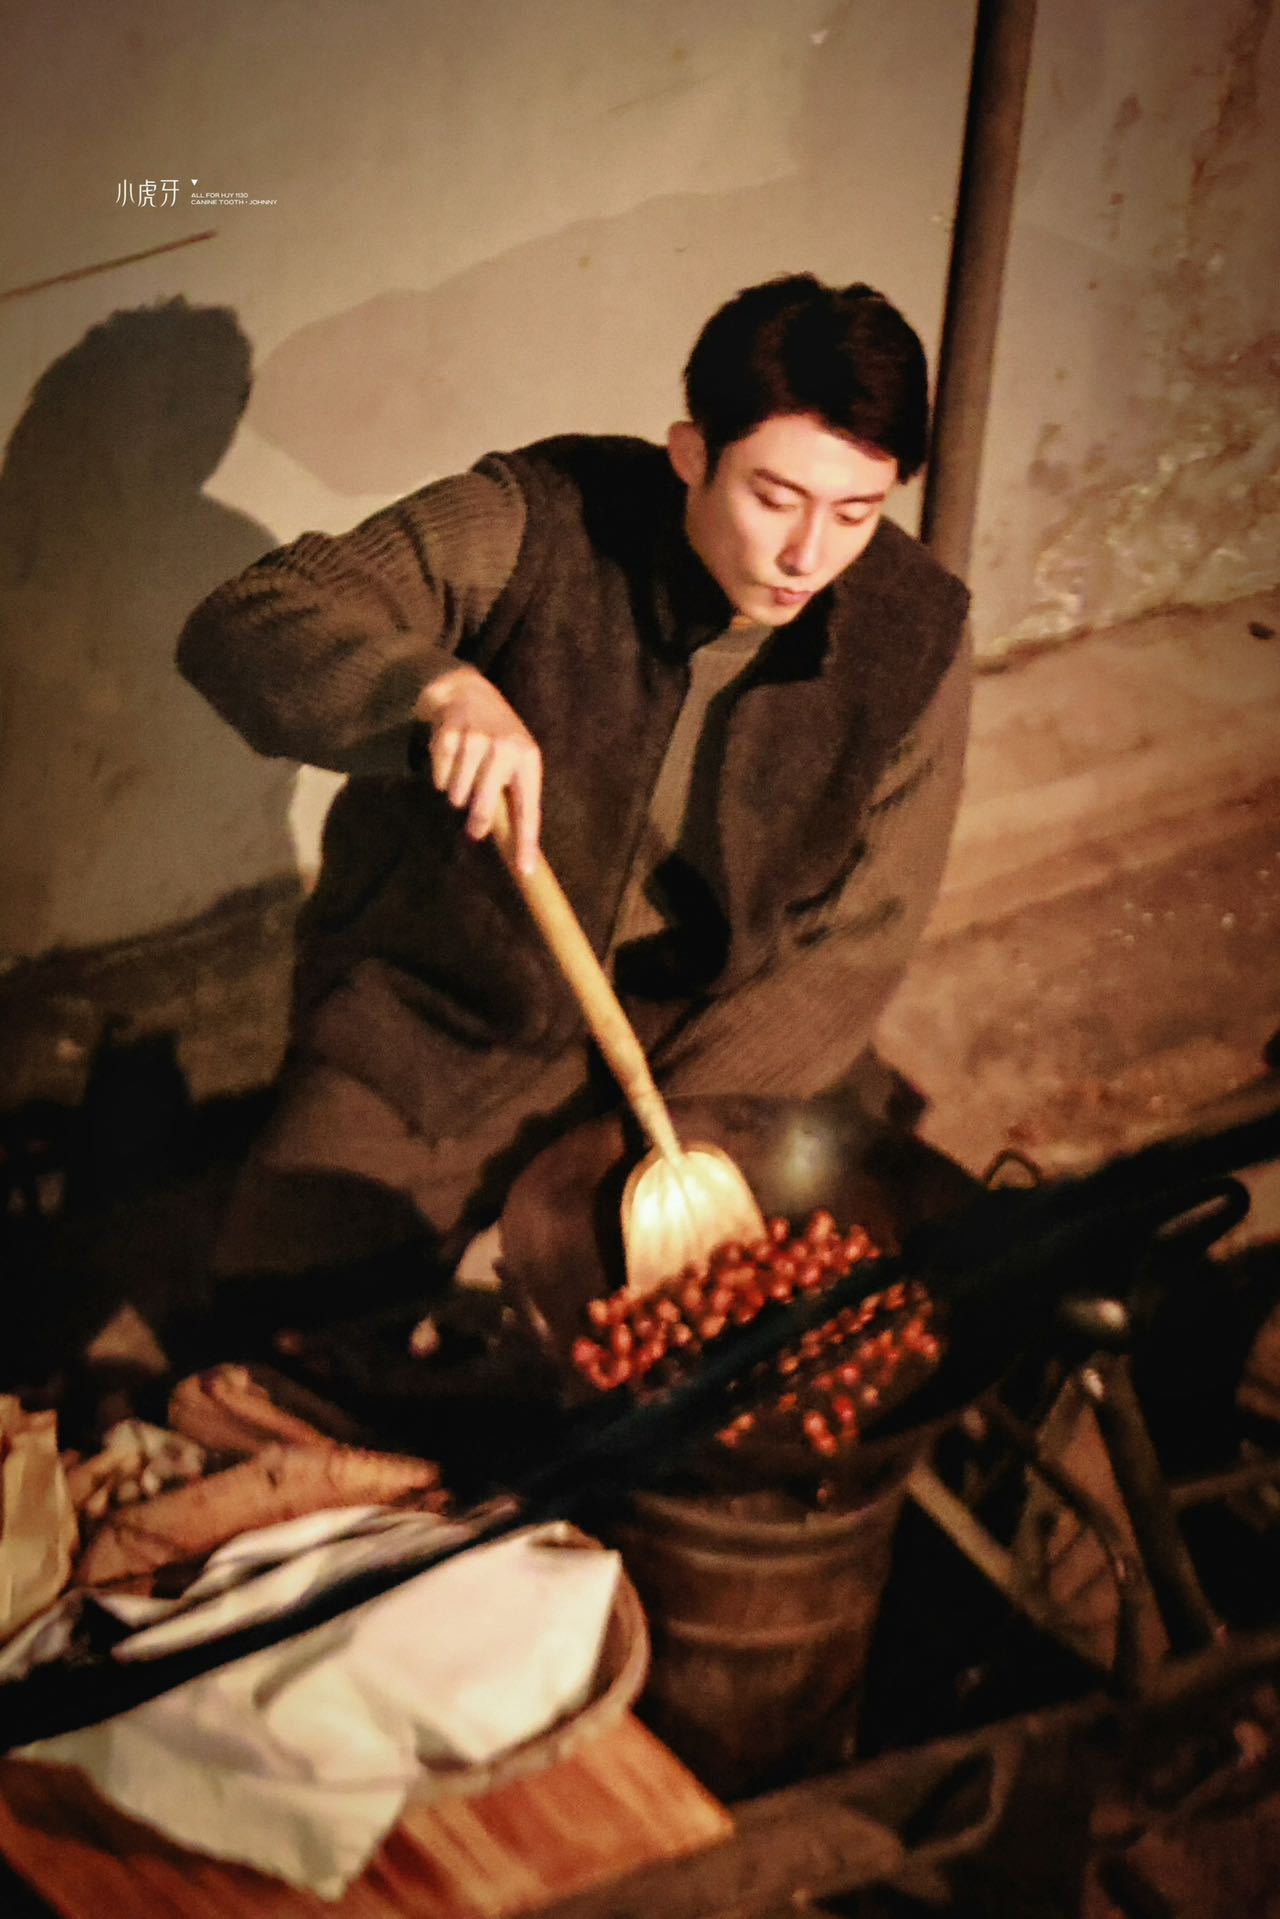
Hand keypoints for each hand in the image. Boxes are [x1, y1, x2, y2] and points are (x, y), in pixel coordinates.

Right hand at [416, 665, 541, 873]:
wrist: (467, 691)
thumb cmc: (496, 738)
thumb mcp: (515, 760)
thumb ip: (513, 796)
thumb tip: (514, 847)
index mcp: (528, 758)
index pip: (528, 808)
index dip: (526, 842)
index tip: (524, 870)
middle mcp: (505, 746)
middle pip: (484, 807)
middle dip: (478, 823)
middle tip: (475, 831)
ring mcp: (475, 739)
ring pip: (458, 795)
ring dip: (458, 793)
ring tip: (465, 773)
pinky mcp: (448, 735)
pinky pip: (439, 779)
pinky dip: (442, 777)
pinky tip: (451, 758)